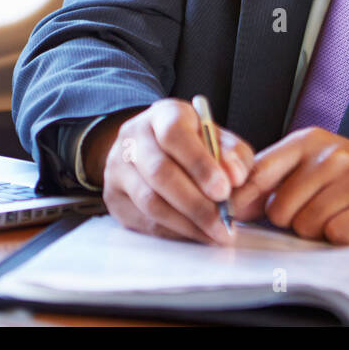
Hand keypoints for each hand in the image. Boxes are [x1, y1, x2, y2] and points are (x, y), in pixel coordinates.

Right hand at [88, 98, 253, 245]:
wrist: (152, 150)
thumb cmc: (192, 145)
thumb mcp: (218, 140)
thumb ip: (234, 155)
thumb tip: (235, 177)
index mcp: (163, 115)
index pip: (175, 134)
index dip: (199, 164)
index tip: (223, 191)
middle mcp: (134, 136)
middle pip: (160, 172)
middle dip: (196, 204)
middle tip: (224, 224)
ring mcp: (118, 167)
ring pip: (150, 201)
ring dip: (187, 223)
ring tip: (215, 234)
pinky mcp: (113, 196)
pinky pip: (143, 220)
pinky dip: (174, 232)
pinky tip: (196, 235)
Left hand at [229, 127, 348, 243]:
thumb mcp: (316, 164)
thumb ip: (275, 177)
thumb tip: (233, 202)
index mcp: (309, 141)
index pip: (258, 172)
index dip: (244, 200)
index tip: (239, 215)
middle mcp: (331, 155)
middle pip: (280, 210)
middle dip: (295, 221)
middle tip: (320, 212)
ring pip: (306, 226)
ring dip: (321, 231)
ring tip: (343, 216)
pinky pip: (337, 235)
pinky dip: (345, 238)